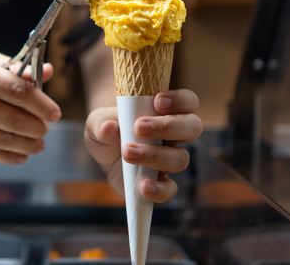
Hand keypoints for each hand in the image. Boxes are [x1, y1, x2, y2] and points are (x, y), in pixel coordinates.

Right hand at [0, 47, 60, 163]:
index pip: (17, 89)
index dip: (41, 103)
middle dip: (37, 126)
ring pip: (3, 138)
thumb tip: (47, 72)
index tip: (55, 112)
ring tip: (38, 143)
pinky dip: (9, 156)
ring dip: (28, 144)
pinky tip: (22, 154)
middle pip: (13, 116)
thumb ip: (11, 67)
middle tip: (46, 128)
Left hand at [84, 89, 201, 202]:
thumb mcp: (97, 120)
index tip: (157, 101)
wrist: (103, 152)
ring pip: (181, 158)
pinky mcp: (159, 182)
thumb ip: (100, 122)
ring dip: (155, 156)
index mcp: (166, 112)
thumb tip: (109, 128)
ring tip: (128, 153)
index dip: (179, 100)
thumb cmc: (107, 128)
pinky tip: (143, 186)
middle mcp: (174, 135)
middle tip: (139, 127)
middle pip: (192, 127)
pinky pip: (170, 189)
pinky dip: (159, 189)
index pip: (188, 101)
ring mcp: (169, 160)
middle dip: (167, 126)